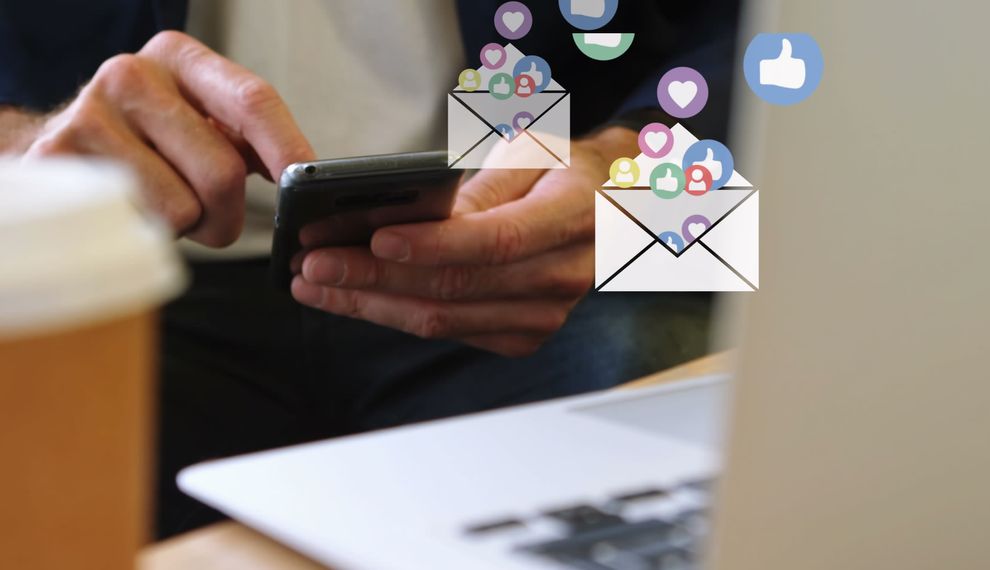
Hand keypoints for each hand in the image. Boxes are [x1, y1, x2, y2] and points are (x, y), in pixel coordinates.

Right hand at [22, 31, 313, 246]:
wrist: (61, 152)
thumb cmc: (148, 145)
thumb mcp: (199, 124)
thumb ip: (248, 139)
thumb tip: (302, 176)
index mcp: (180, 58)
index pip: (253, 100)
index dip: (287, 147)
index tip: (307, 183)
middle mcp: (132, 74)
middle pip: (223, 172)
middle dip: (227, 212)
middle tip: (209, 213)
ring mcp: (90, 114)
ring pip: (183, 208)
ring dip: (185, 227)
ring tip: (160, 205)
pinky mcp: (60, 160)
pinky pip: (140, 225)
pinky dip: (149, 234)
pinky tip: (132, 211)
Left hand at [291, 127, 639, 356]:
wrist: (610, 208)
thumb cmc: (564, 171)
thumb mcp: (531, 153)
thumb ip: (477, 188)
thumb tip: (411, 216)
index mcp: (571, 217)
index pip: (494, 241)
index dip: (432, 245)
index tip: (374, 237)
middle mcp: (562, 275)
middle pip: (456, 288)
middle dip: (374, 277)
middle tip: (313, 263)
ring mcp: (544, 314)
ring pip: (443, 320)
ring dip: (371, 304)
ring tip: (315, 284)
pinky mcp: (523, 336)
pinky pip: (449, 333)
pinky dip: (396, 317)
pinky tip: (356, 300)